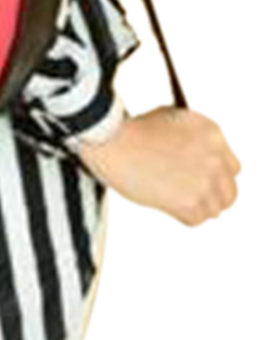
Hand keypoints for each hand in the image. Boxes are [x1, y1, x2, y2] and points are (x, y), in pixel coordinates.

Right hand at [78, 107, 240, 226]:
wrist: (108, 140)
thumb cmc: (128, 129)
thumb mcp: (167, 120)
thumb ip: (190, 138)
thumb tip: (194, 162)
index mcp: (211, 132)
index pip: (232, 166)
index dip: (215, 176)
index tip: (202, 181)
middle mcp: (215, 156)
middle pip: (229, 191)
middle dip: (211, 196)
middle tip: (190, 196)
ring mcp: (205, 180)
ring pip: (214, 209)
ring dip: (195, 206)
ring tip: (171, 197)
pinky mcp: (190, 201)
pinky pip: (195, 219)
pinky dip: (180, 215)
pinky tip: (162, 201)